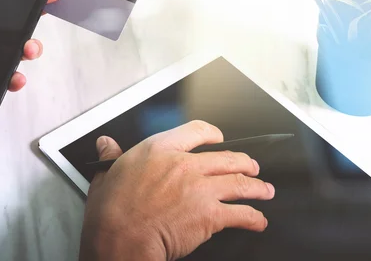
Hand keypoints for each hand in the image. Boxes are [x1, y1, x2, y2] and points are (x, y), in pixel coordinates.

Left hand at [0, 0, 61, 108]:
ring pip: (14, 55)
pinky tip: (14, 78)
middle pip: (16, 31)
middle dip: (33, 29)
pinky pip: (1, 80)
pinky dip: (13, 80)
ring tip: (26, 52)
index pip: (4, 5)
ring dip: (27, 52)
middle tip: (32, 32)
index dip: (28, 0)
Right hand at [80, 121, 274, 260]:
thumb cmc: (110, 212)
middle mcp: (183, 164)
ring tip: (264, 190)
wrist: (120, 239)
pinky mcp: (210, 214)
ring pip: (239, 182)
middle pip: (225, 157)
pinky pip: (241, 213)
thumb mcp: (106, 176)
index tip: (218, 138)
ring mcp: (199, 188)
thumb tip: (105, 144)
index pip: (194, 131)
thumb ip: (110, 157)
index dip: (212, 134)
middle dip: (244, 162)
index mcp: (158, 150)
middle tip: (251, 167)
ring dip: (256, 187)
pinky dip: (254, 218)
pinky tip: (258, 221)